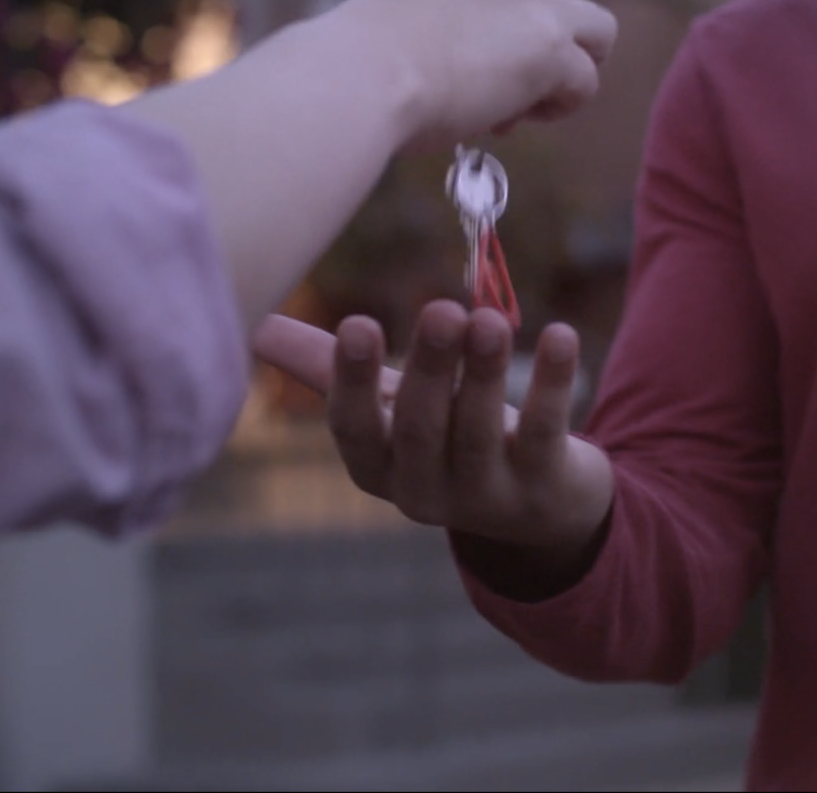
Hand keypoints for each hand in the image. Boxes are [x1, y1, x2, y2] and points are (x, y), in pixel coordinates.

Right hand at [251, 306, 614, 563]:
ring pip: (479, 433)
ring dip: (483, 374)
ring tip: (489, 320)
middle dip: (430, 369)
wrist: (541, 506)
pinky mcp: (543, 486)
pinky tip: (561, 337)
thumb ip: (331, 370)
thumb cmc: (449, 437)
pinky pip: (545, 433)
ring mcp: (486, 496)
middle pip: (420, 430)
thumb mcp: (390, 407)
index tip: (357, 324)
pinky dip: (552, 384)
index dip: (352, 382)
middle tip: (442, 310)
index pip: (354, 430)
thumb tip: (255, 329)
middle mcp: (426, 491)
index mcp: (378, 467)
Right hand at [331, 0, 618, 148]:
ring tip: (514, 110)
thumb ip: (442, 36)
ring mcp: (534, 2)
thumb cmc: (363, 67)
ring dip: (564, 75)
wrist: (362, 74)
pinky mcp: (553, 43)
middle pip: (553, 12)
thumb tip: (466, 83)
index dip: (496, 42)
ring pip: (595, 35)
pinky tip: (513, 118)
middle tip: (493, 98)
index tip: (464, 74)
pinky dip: (558, 108)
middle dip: (532, 56)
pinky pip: (586, 82)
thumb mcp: (405, 29)